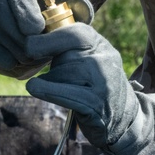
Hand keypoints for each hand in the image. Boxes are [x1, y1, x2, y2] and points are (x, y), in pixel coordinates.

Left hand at [26, 26, 154, 154]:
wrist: (124, 121)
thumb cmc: (97, 88)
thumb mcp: (91, 61)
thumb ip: (71, 48)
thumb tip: (34, 40)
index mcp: (102, 45)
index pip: (76, 32)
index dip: (50, 37)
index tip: (29, 44)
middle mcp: (106, 60)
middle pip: (66, 54)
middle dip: (50, 63)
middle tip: (49, 74)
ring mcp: (103, 82)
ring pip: (62, 72)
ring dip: (51, 81)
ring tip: (59, 90)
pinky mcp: (95, 103)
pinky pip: (64, 92)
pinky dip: (46, 90)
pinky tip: (34, 87)